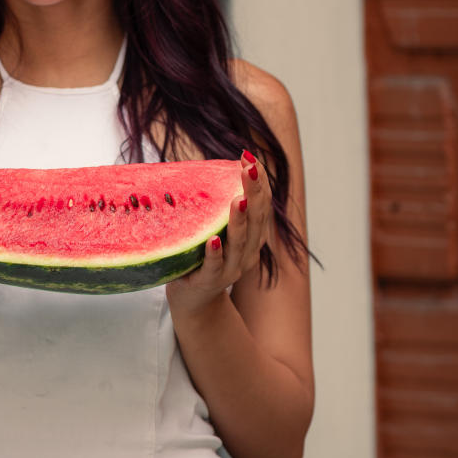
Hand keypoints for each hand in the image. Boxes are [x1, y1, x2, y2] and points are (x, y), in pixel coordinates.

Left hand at [165, 151, 270, 317]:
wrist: (194, 300)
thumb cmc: (204, 256)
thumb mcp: (217, 228)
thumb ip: (220, 206)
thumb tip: (214, 166)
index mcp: (253, 236)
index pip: (263, 205)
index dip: (260, 182)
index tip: (250, 158)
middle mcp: (248, 252)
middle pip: (256, 219)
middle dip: (255, 192)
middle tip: (250, 168)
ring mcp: (231, 269)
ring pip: (240, 243)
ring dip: (239, 220)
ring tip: (239, 199)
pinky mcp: (209, 281)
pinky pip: (214, 267)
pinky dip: (216, 254)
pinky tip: (213, 240)